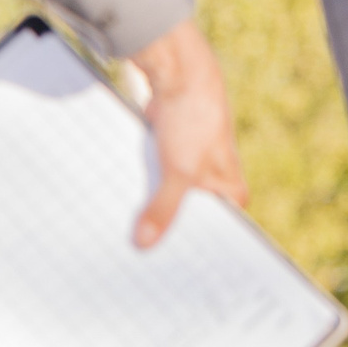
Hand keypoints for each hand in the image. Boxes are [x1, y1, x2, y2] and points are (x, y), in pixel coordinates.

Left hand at [129, 20, 246, 247]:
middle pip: (190, 216)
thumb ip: (163, 209)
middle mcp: (212, 176)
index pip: (221, 230)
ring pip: (167, 196)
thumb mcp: (179, 171)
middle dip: (169, 233)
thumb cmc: (193, 119)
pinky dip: (138, 190)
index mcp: (229, 185)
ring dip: (149, 211)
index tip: (178, 275)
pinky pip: (150, 178)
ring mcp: (187, 162)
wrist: (176, 71)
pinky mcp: (165, 150)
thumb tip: (143, 245)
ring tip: (125, 242)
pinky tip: (117, 209)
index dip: (203, 250)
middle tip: (144, 264)